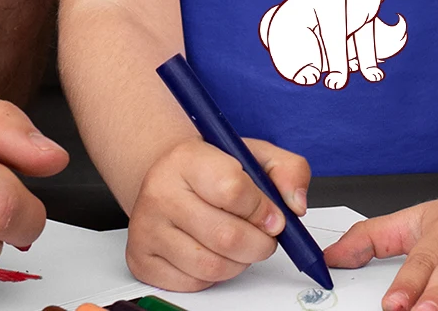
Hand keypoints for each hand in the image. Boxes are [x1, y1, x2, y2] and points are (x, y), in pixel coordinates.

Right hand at [126, 137, 310, 291]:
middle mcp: (160, 192)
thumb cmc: (212, 167)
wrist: (167, 174)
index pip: (232, 189)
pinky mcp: (141, 259)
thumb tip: (296, 205)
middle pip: (225, 236)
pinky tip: (217, 253)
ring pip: (211, 266)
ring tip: (243, 244)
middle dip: (260, 244)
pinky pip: (193, 284)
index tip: (274, 216)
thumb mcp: (254, 153)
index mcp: (188, 159)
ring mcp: (147, 228)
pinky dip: (216, 276)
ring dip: (241, 262)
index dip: (263, 210)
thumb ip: (288, 170)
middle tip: (266, 237)